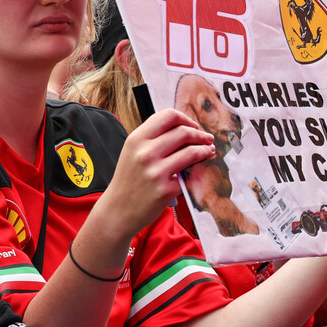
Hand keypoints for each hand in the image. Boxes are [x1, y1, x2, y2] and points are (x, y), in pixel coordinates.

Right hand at [103, 108, 214, 235]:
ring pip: (191, 152)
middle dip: (200, 134)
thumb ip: (154, 138)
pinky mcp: (165, 190)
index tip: (194, 126)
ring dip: (205, 150)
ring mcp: (155, 172)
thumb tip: (185, 127)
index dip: (186, 119)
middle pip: (184, 132)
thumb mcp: (133, 152)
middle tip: (207, 139)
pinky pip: (189, 175)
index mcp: (136, 139)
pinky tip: (198, 171)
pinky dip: (197, 171)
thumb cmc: (129, 180)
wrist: (118, 210)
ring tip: (209, 151)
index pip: (168, 116)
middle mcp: (145, 153)